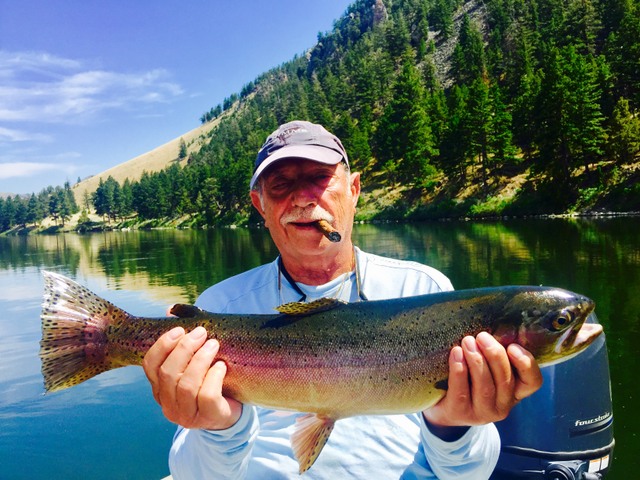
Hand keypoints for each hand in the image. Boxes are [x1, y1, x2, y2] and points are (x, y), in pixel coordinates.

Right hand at [142, 326, 241, 430]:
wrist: (229, 414)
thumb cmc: (208, 382)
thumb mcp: (193, 364)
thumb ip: (182, 339)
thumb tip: (170, 310)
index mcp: (160, 389)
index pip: (150, 366)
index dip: (162, 346)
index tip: (179, 330)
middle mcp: (169, 404)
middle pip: (168, 373)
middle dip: (185, 349)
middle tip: (201, 333)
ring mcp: (187, 415)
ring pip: (186, 385)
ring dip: (200, 360)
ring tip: (213, 345)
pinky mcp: (208, 418)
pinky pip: (207, 396)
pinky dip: (214, 377)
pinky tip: (221, 366)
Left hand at [423, 332, 542, 437]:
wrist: (441, 407)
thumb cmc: (468, 378)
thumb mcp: (487, 367)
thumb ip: (494, 354)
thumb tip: (493, 323)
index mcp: (515, 391)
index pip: (533, 381)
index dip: (526, 364)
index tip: (513, 346)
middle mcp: (503, 405)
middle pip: (506, 380)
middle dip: (495, 355)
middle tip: (482, 336)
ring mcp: (482, 413)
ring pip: (485, 387)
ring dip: (476, 361)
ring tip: (467, 341)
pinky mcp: (460, 413)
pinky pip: (462, 391)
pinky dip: (459, 370)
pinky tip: (455, 354)